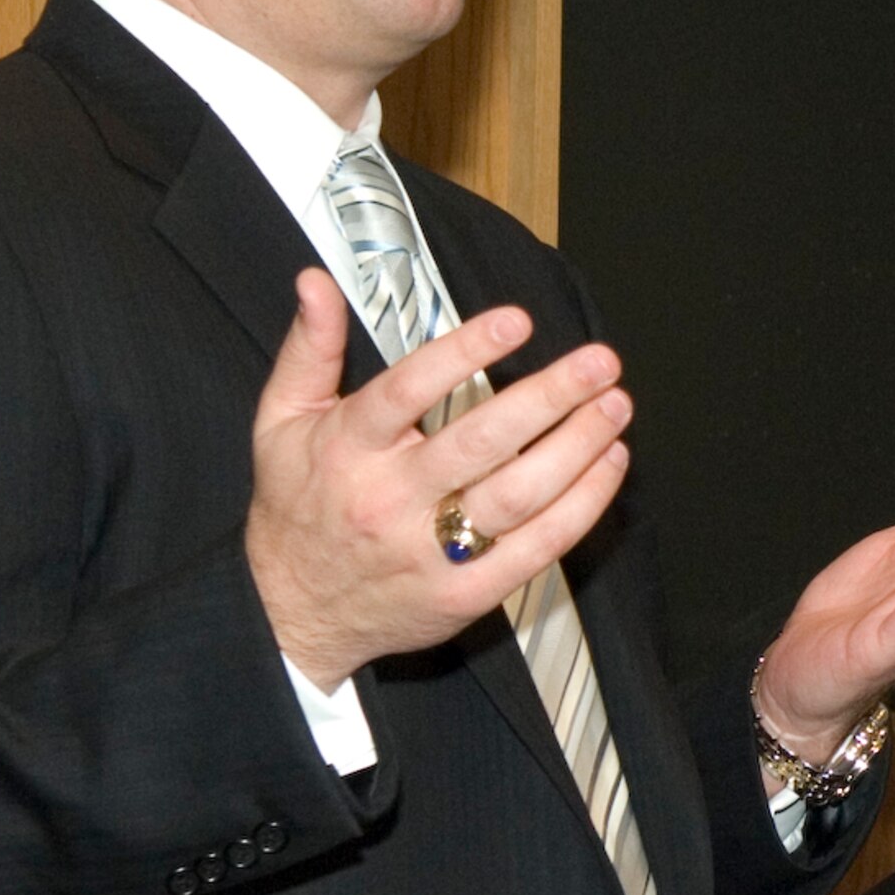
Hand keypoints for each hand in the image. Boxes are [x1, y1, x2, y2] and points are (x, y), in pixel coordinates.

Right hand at [245, 268, 632, 690]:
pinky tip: (607, 464)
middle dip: (549, 397)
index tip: (516, 321)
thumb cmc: (296, 506)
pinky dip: (582, 504)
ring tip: (614, 405)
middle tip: (597, 362)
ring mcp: (432, 551)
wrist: (292, 612)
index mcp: (349, 448)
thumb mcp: (280, 419)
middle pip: (481, 443)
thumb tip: (315, 282)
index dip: (465, 353)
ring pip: (519, 496)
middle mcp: (391, 500)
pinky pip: (537, 547)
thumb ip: (308, 347)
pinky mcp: (465, 593)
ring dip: (578, 447)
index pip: (409, 390)